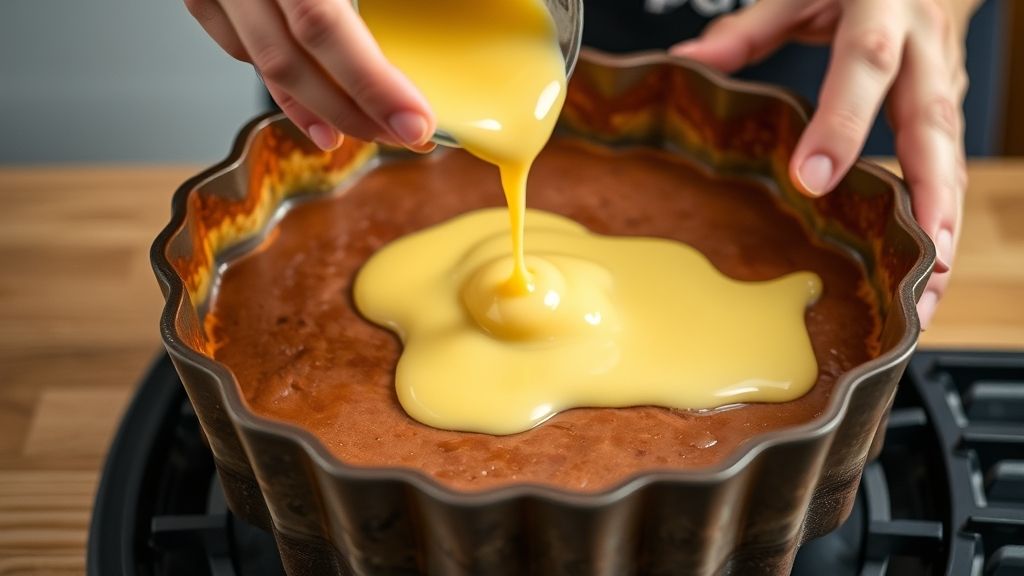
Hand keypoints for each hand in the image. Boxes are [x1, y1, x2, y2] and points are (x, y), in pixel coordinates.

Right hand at [183, 0, 435, 151]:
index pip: (324, 26)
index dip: (372, 83)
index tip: (415, 120)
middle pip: (292, 61)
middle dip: (353, 111)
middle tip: (402, 136)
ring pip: (261, 62)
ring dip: (315, 107)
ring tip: (361, 132)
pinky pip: (235, 43)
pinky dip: (277, 79)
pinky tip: (310, 100)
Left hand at [671, 0, 978, 328]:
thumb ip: (750, 29)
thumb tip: (689, 62)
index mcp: (880, 12)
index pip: (865, 66)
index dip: (843, 123)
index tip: (812, 178)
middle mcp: (923, 50)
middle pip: (932, 126)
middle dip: (927, 195)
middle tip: (916, 259)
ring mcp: (945, 82)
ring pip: (953, 158)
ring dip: (943, 228)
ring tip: (928, 290)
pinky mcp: (948, 110)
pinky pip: (950, 170)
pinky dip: (941, 224)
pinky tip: (927, 272)